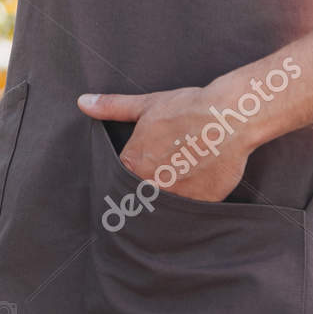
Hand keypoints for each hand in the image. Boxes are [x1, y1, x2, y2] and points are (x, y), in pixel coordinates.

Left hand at [77, 86, 252, 202]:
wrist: (229, 117)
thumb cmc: (189, 108)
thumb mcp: (147, 104)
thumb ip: (112, 107)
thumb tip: (83, 101)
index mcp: (133, 163)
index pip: (124, 178)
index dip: (136, 170)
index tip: (149, 163)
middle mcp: (151, 185)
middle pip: (143, 194)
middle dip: (152, 185)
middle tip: (170, 166)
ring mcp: (175, 198)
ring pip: (165, 205)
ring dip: (170, 195)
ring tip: (184, 174)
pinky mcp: (200, 206)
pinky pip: (189, 212)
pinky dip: (192, 201)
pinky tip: (199, 182)